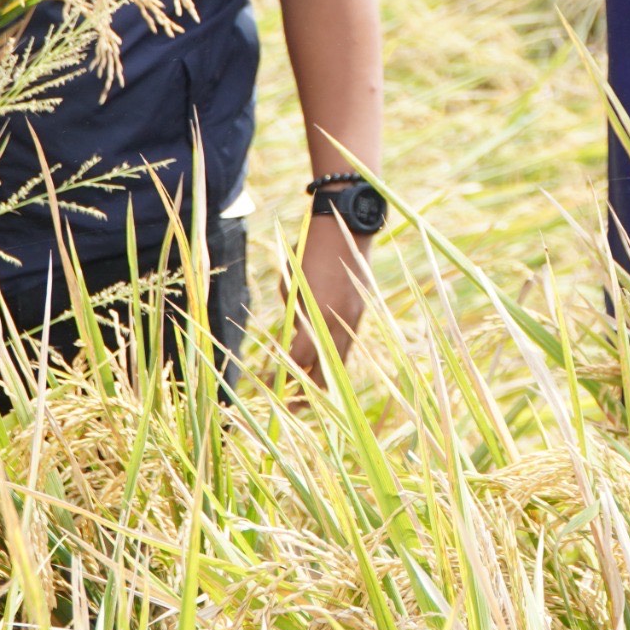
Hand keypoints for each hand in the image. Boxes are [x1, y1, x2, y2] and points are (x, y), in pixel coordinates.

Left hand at [285, 215, 368, 384]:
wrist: (345, 225)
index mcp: (319, 314)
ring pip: (340, 361)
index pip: (300, 360)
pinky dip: (333, 357)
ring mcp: (355, 317)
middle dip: (308, 394)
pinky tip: (321, 364)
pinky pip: (347, 344)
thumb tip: (292, 338)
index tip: (269, 388)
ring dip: (323, 377)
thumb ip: (293, 314)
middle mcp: (341, 321)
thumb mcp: (292, 283)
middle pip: (326, 373)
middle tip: (289, 405)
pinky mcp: (361, 311)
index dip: (284, 378)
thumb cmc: (309, 250)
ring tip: (305, 391)